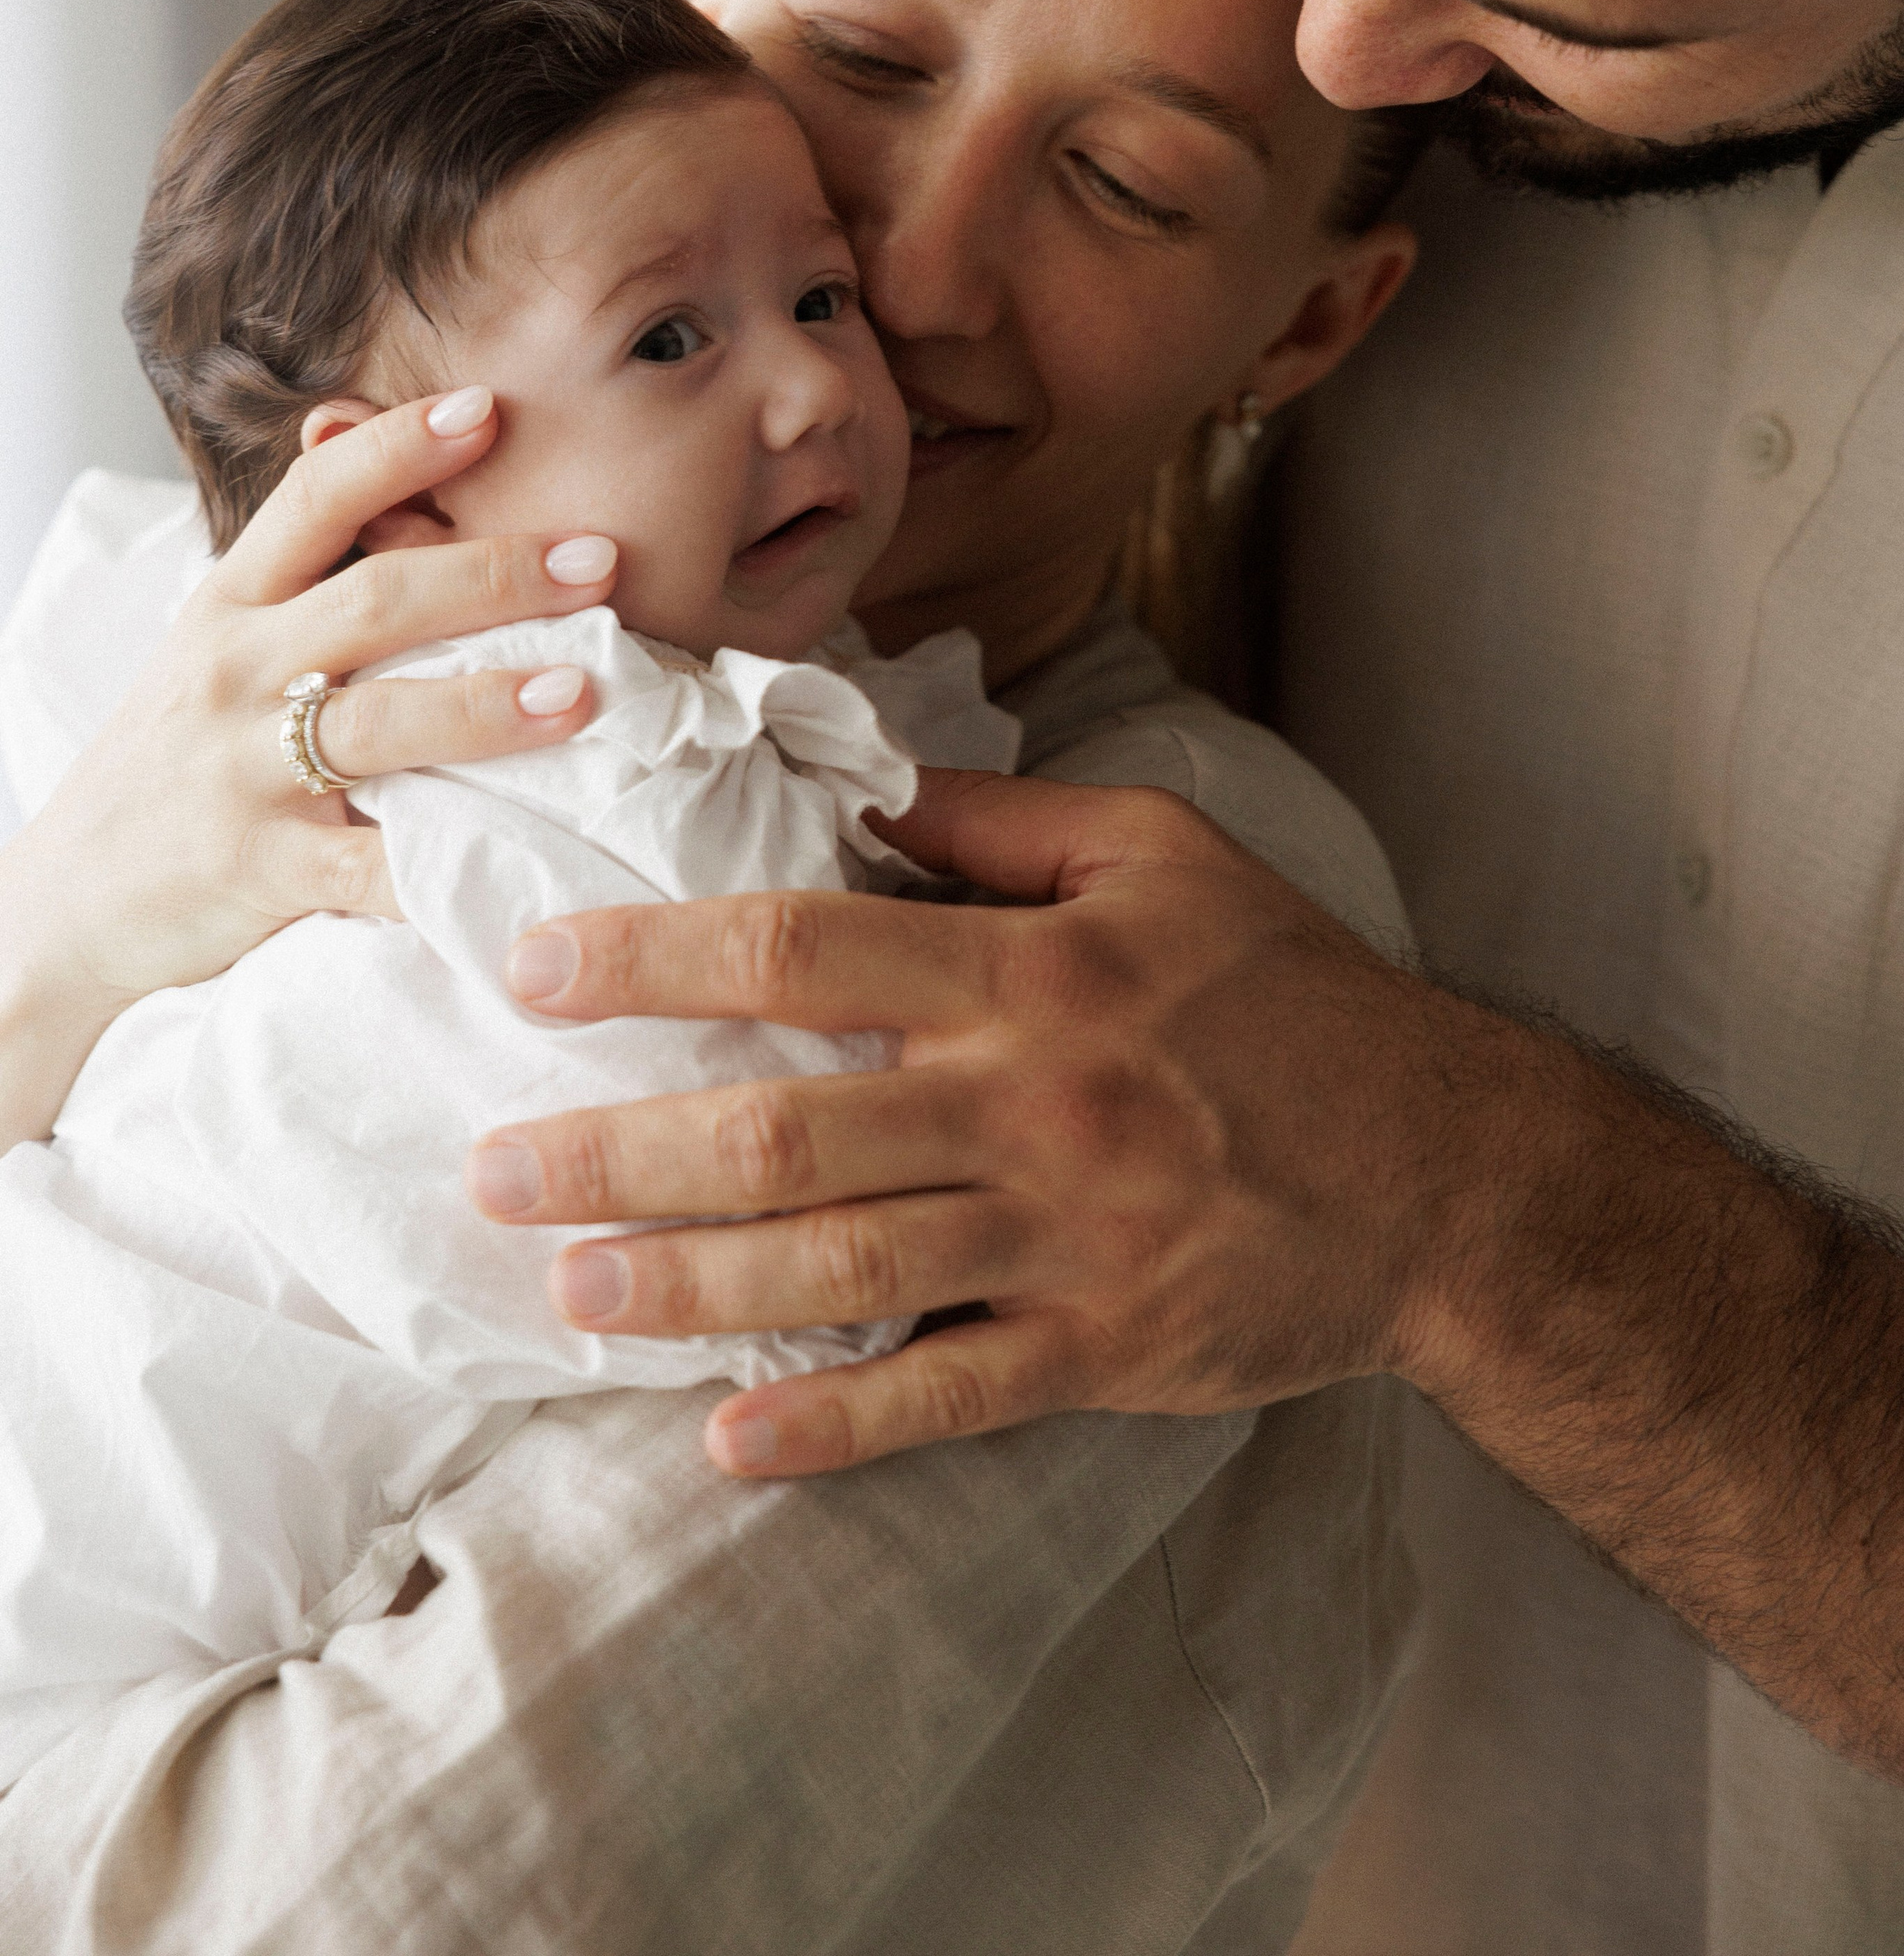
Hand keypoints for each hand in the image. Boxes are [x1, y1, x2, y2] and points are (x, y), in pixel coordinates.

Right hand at [0, 389, 619, 1135]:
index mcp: (232, 601)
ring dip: (488, 706)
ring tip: (581, 692)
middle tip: (599, 559)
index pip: (316, 497)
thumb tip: (411, 488)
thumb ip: (307, 578)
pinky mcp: (265, 870)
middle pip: (375, 602)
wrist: (74, 896)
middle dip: (493, 575)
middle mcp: (236, 672)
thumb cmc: (179, 756)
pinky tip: (527, 860)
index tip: (488, 409)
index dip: (401, 447)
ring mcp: (247, 772)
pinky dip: (448, 867)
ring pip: (380, 724)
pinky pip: (374, 868)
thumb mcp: (220, 644)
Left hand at [469, 771, 1493, 1475]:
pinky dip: (833, 1424)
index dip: (656, 957)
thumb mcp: (1163, 853)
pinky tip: (727, 1438)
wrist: (1447, 1167)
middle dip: (620, 1152)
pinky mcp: (1103, 1350)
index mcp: (1033, 971)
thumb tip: (858, 781)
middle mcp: (1031, 1104)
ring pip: (838, 1268)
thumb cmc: (1291, 993)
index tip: (538, 968)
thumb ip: (1000, 819)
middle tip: (496, 1174)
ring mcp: (1064, 1239)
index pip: (804, 951)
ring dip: (686, 1286)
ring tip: (570, 1289)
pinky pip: (945, 1394)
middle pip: (787, 1131)